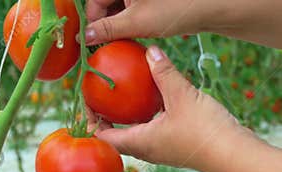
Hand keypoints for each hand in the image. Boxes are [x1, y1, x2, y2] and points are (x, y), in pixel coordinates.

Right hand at [85, 0, 200, 44]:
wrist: (212, 6)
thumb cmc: (173, 9)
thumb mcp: (136, 22)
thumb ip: (107, 29)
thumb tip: (84, 37)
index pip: (94, 1)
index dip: (93, 22)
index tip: (94, 41)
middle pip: (107, 3)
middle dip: (108, 23)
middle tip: (113, 42)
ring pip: (120, 6)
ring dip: (121, 23)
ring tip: (129, 37)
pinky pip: (134, 7)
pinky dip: (133, 19)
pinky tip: (141, 30)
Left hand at [87, 45, 244, 168]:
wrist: (235, 155)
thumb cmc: (205, 131)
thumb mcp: (182, 96)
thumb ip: (164, 74)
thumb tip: (150, 53)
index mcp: (140, 142)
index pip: (103, 137)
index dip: (90, 122)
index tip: (87, 103)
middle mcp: (146, 150)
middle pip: (115, 137)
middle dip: (104, 119)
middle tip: (100, 99)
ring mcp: (160, 150)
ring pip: (133, 135)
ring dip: (124, 119)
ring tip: (121, 99)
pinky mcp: (173, 146)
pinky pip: (150, 132)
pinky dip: (144, 118)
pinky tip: (152, 102)